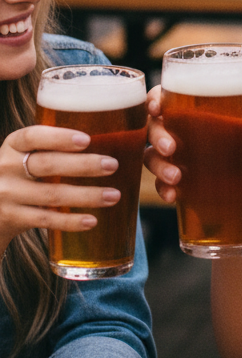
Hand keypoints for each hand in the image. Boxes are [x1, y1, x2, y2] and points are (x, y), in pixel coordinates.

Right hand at [0, 127, 119, 255]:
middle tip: (112, 165)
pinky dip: (70, 221)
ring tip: (113, 195)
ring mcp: (7, 195)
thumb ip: (49, 147)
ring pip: (52, 194)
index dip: (59, 137)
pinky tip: (92, 221)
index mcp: (12, 146)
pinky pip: (46, 219)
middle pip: (47, 165)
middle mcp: (6, 168)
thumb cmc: (17, 174)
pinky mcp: (12, 218)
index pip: (32, 136)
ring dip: (86, 195)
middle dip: (83, 165)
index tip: (86, 140)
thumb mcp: (22, 156)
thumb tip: (104, 140)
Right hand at [144, 87, 241, 201]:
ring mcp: (170, 156)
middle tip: (171, 148)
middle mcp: (174, 130)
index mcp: (187, 108)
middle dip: (158, 136)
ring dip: (159, 166)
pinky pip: (159, 184)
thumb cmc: (240, 140)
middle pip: (152, 126)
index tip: (156, 107)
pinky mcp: (173, 180)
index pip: (161, 97)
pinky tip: (173, 196)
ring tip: (176, 178)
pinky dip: (163, 190)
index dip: (153, 99)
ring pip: (150, 156)